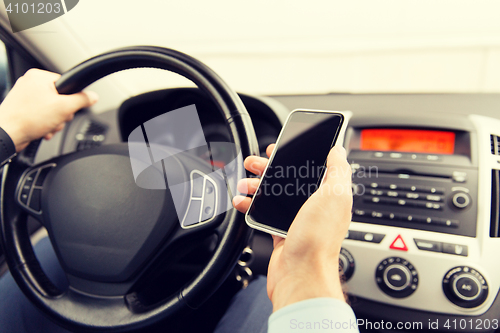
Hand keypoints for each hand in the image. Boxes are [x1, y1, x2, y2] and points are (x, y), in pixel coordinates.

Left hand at [0, 69, 97, 151]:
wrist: (7, 133)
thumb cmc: (27, 119)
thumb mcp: (63, 108)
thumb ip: (82, 100)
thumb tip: (93, 96)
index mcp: (39, 77)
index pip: (66, 85)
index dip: (71, 100)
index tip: (67, 108)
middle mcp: (30, 84)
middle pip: (60, 99)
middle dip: (61, 114)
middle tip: (55, 118)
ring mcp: (25, 96)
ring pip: (52, 109)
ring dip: (54, 122)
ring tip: (47, 126)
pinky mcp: (22, 109)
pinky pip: (42, 115)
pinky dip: (45, 124)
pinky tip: (42, 130)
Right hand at [233, 144, 352, 311]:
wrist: (300, 275)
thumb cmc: (318, 240)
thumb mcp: (334, 196)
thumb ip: (338, 170)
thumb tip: (338, 150)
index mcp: (329, 196)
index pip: (313, 168)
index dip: (296, 155)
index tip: (280, 148)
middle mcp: (314, 207)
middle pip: (289, 179)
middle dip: (270, 169)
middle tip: (255, 162)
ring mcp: (296, 220)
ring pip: (274, 195)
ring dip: (257, 185)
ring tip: (245, 181)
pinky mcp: (281, 233)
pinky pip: (264, 214)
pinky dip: (251, 206)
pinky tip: (242, 201)